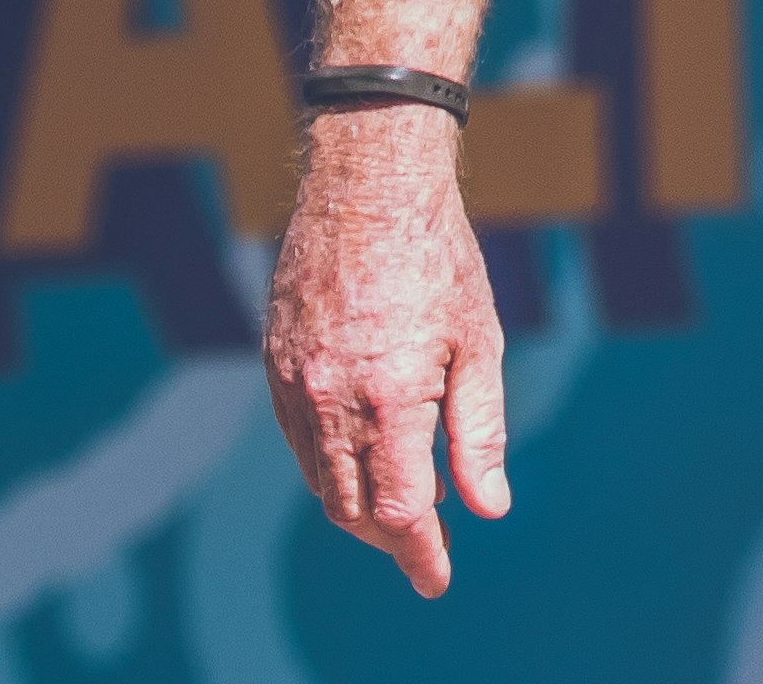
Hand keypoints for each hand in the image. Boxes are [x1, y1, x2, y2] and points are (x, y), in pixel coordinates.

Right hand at [264, 112, 510, 594]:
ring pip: (319, 479)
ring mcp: (294, 383)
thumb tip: (487, 508)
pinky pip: (298, 439)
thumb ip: (479, 431)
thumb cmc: (437, 257)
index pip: (400, 511)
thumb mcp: (477, 341)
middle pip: (353, 508)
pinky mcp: (275, 364)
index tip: (437, 580)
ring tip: (401, 511)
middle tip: (427, 551)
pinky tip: (362, 458)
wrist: (367, 182)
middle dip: (391, 539)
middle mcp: (331, 399)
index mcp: (389, 397)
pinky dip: (329, 465)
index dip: (420, 554)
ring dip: (358, 507)